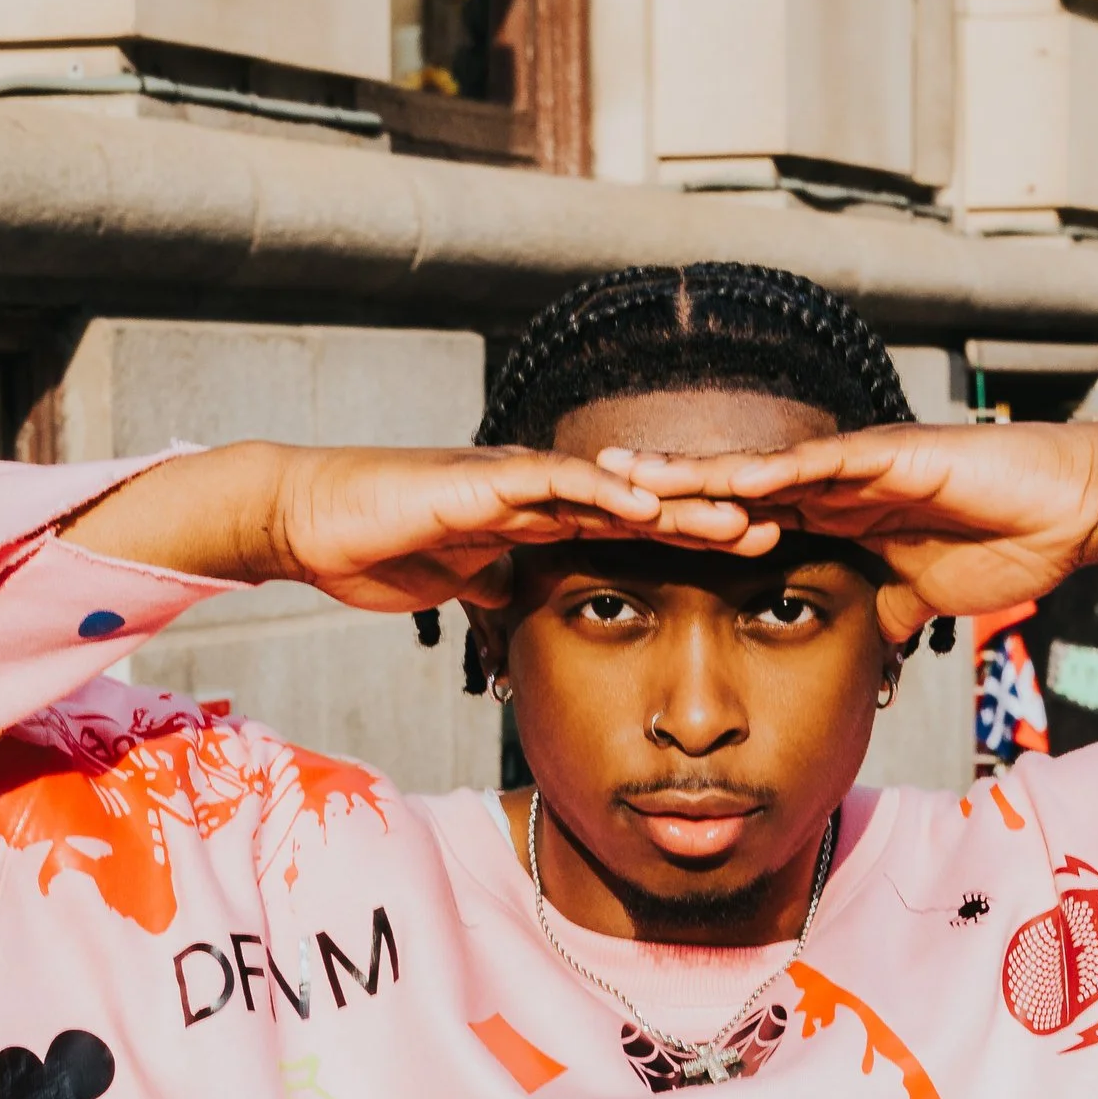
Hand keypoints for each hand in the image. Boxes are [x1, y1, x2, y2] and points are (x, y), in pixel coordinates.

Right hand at [79, 442, 776, 615]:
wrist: (310, 519)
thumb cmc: (378, 548)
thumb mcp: (462, 586)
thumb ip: (501, 593)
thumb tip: (526, 620)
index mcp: (542, 516)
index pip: (632, 529)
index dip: (692, 544)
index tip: (750, 563)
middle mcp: (541, 489)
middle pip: (645, 504)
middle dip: (713, 520)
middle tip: (787, 532)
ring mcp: (516, 478)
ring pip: (617, 490)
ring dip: (683, 507)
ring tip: (746, 521)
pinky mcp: (484, 479)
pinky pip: (555, 484)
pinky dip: (603, 493)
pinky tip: (650, 503)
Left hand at [598, 424, 1097, 643]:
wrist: (1067, 508)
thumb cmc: (1000, 543)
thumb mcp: (918, 602)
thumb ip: (881, 619)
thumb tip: (856, 660)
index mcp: (829, 515)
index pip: (735, 520)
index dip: (676, 528)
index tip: (613, 540)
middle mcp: (829, 483)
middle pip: (722, 487)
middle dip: (653, 491)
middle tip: (577, 493)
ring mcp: (856, 466)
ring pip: (754, 470)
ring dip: (688, 474)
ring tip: (619, 475)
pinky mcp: (892, 457)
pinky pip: (821, 468)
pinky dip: (772, 478)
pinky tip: (722, 485)